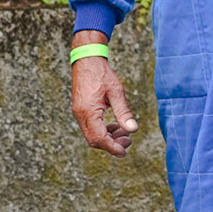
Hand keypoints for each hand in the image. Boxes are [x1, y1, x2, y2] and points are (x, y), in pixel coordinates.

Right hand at [70, 32, 138, 155]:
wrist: (87, 60)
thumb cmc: (102, 74)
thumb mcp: (116, 91)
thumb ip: (123, 112)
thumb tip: (133, 129)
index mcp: (88, 111)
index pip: (99, 137)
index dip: (112, 147)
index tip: (124, 152)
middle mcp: (80, 115)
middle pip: (94, 140)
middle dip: (111, 144)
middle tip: (128, 141)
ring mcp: (79, 113)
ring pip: (92, 135)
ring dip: (108, 138)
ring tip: (125, 133)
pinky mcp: (81, 111)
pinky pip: (91, 128)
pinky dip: (103, 131)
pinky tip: (116, 126)